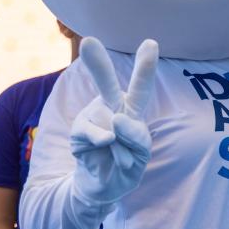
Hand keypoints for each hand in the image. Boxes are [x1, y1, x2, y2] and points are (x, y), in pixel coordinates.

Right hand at [70, 37, 156, 204]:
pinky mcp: (78, 130)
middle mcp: (110, 106)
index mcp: (131, 108)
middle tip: (88, 42)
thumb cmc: (126, 163)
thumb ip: (137, 135)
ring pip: (108, 119)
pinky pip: (93, 132)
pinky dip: (104, 143)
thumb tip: (116, 119)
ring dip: (119, 143)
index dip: (145, 65)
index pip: (141, 87)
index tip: (150, 42)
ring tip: (117, 152)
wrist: (104, 187)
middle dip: (96, 63)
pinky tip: (106, 149)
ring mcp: (92, 116)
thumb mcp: (141, 152)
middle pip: (106, 84)